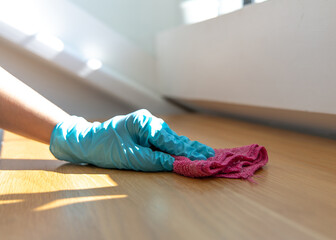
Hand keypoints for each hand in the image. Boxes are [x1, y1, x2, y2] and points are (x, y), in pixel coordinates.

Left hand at [50, 109, 214, 170]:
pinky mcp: (146, 132)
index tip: (204, 159)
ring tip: (205, 154)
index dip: (188, 152)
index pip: (171, 141)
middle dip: (193, 148)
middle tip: (212, 156)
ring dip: (187, 148)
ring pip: (171, 139)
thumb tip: (175, 164)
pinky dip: (176, 147)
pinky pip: (165, 140)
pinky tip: (188, 150)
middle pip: (175, 138)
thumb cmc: (104, 148)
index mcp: (145, 123)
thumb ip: (153, 160)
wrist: (85, 141)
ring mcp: (148, 126)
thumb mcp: (128, 157)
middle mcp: (150, 121)